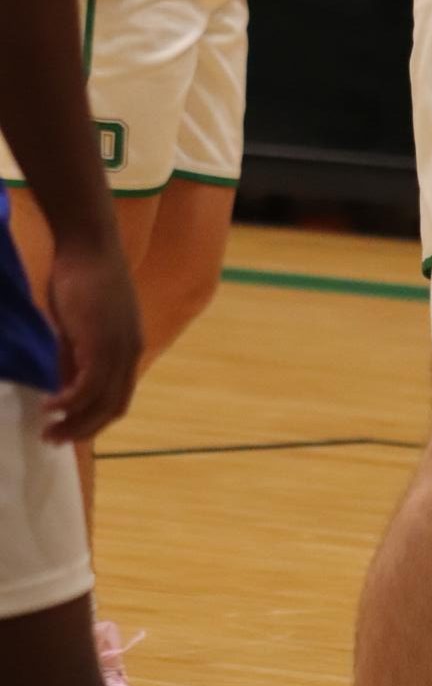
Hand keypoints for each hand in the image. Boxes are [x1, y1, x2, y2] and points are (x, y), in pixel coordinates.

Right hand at [42, 233, 141, 442]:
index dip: (94, 420)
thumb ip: (75, 358)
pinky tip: (47, 406)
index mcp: (129, 348)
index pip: (119, 397)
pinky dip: (67, 404)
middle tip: (53, 439)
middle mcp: (130, 352)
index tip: (67, 429)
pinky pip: (86, 388)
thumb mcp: (79, 328)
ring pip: (99, 403)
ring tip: (46, 429)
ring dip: (73, 423)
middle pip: (113, 408)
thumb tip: (65, 389)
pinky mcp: (101, 343)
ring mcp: (119, 349)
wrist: (88, 246)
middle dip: (83, 430)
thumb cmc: (82, 278)